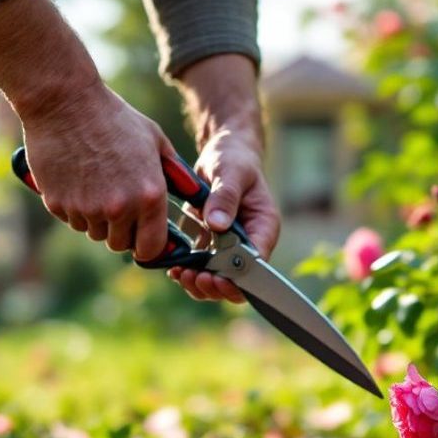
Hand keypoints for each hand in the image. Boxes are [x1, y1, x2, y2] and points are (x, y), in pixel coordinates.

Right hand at [20, 84, 173, 261]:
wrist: (65, 101)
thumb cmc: (115, 118)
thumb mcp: (156, 141)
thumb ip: (173, 172)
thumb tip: (188, 194)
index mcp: (149, 195)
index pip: (151, 247)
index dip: (148, 247)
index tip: (143, 241)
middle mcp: (120, 208)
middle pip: (120, 244)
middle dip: (120, 231)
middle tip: (118, 209)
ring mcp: (87, 208)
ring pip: (94, 232)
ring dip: (96, 219)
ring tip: (96, 187)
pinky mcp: (58, 203)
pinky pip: (70, 219)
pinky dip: (73, 207)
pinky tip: (76, 180)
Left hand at [166, 128, 280, 303]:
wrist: (223, 153)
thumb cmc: (233, 159)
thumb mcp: (230, 172)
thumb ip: (225, 197)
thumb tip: (218, 225)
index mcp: (264, 227)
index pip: (257, 263)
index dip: (237, 278)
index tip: (214, 276)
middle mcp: (250, 242)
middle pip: (238, 279)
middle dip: (215, 284)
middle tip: (193, 277)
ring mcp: (231, 246)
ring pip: (219, 278)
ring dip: (200, 283)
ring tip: (181, 275)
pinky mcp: (212, 244)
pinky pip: (202, 267)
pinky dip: (189, 272)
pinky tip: (174, 268)